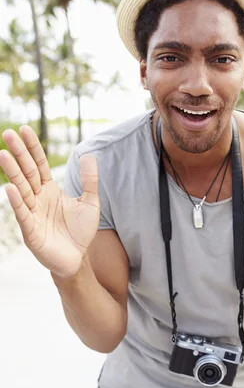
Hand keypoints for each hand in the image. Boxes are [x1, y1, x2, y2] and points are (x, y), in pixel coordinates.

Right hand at [0, 126, 99, 277]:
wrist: (78, 258)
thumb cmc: (81, 231)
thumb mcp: (90, 202)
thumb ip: (90, 180)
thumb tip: (89, 154)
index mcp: (49, 190)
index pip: (39, 164)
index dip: (32, 148)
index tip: (24, 129)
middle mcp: (37, 198)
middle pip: (27, 172)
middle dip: (18, 153)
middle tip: (8, 134)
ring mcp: (32, 213)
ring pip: (21, 189)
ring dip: (12, 172)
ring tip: (3, 154)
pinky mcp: (30, 231)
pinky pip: (22, 214)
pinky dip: (16, 201)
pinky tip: (9, 187)